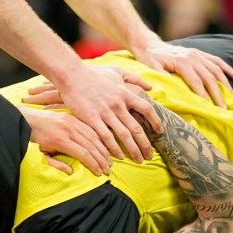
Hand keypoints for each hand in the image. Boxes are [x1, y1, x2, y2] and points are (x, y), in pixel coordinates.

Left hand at [18, 107, 111, 174]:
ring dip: (102, 148)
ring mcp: (71, 121)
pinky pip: (89, 128)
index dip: (93, 164)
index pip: (83, 153)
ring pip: (92, 135)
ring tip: (109, 159)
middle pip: (91, 145)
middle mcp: (68, 129)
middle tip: (108, 168)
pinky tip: (103, 145)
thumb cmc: (34, 139)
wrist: (27, 119)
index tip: (99, 173)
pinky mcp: (72, 117)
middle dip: (101, 158)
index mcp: (60, 140)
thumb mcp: (42, 155)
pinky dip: (98, 137)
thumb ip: (56, 164)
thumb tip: (71, 172)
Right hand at [26, 65, 159, 162]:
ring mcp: (105, 112)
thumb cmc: (94, 74)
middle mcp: (118, 104)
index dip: (156, 121)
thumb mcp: (117, 72)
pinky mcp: (92, 118)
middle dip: (145, 144)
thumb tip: (150, 87)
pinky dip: (114, 147)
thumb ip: (134, 78)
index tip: (160, 131)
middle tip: (150, 156)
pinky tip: (118, 156)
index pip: (147, 109)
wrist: (72, 75)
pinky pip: (106, 136)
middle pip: (137, 128)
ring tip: (138, 160)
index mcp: (125, 94)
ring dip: (133, 149)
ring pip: (124, 135)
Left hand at [134, 42, 232, 107]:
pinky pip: (217, 60)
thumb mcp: (152, 68)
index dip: (204, 95)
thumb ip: (162, 77)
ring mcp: (198, 54)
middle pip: (209, 77)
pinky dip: (228, 68)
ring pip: (216, 70)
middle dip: (218, 94)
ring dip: (225, 84)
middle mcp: (193, 57)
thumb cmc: (149, 59)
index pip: (196, 81)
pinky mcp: (200, 53)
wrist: (150, 45)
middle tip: (223, 108)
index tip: (210, 108)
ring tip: (232, 98)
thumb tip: (172, 90)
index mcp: (182, 62)